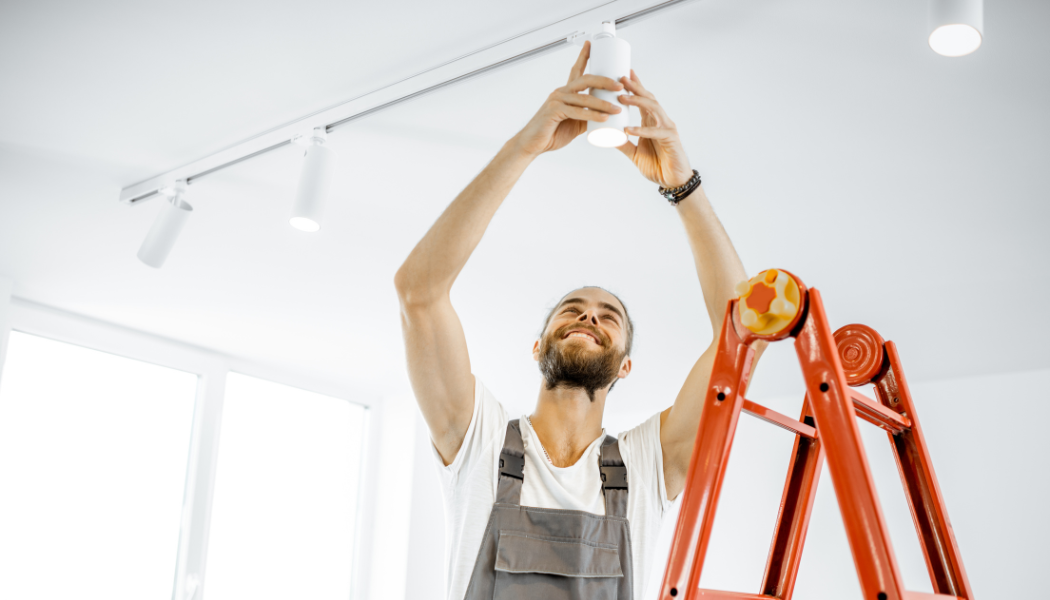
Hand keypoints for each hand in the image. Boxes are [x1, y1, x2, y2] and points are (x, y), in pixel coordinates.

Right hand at [510, 41, 625, 156]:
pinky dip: (592, 115)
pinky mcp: (554, 111)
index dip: (584, 56)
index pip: (576, 70)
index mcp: (565, 93)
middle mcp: (561, 92)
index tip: (592, 44)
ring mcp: (556, 100)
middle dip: (605, 81)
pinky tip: (604, 118)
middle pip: (586, 79)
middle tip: (620, 86)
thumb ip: (588, 117)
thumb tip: (605, 117)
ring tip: (617, 108)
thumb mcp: (575, 124)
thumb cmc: (552, 133)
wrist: (533, 144)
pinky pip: (577, 111)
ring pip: (585, 97)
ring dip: (603, 104)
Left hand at [615, 70, 693, 188]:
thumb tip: (608, 138)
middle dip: (635, 87)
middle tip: (621, 78)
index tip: (623, 73)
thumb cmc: (657, 166)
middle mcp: (660, 121)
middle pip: (648, 98)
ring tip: (622, 97)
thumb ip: (623, 145)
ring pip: (653, 108)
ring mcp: (667, 128)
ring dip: (638, 101)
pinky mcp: (671, 139)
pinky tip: (629, 129)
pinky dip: (641, 130)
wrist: (672, 181)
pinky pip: (655, 132)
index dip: (634, 86)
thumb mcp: (635, 154)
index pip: (642, 100)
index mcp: (651, 122)